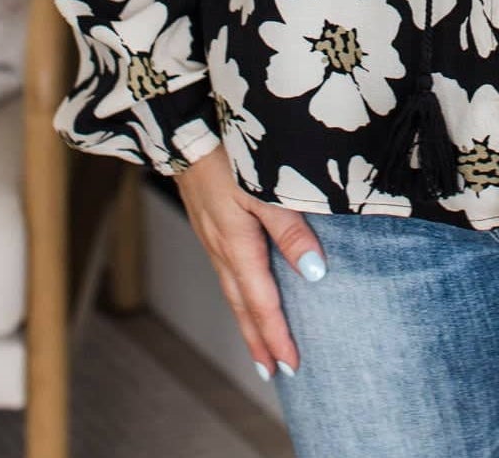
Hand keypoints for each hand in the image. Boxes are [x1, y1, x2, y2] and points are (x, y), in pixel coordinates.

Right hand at [173, 143, 328, 381]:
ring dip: (247, 321)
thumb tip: (315, 272)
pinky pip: (225, 270)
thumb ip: (291, 229)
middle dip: (258, 340)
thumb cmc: (227, 153)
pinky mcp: (208, 222)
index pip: (262, 302)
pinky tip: (245, 294)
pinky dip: (238, 294)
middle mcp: (220, 248)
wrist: (183, 127)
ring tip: (260, 346)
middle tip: (274, 372)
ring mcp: (211, 236)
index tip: (292, 365)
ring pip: (232, 290)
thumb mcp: (265, 188)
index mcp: (237, 244)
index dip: (277, 335)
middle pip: (242, 305)